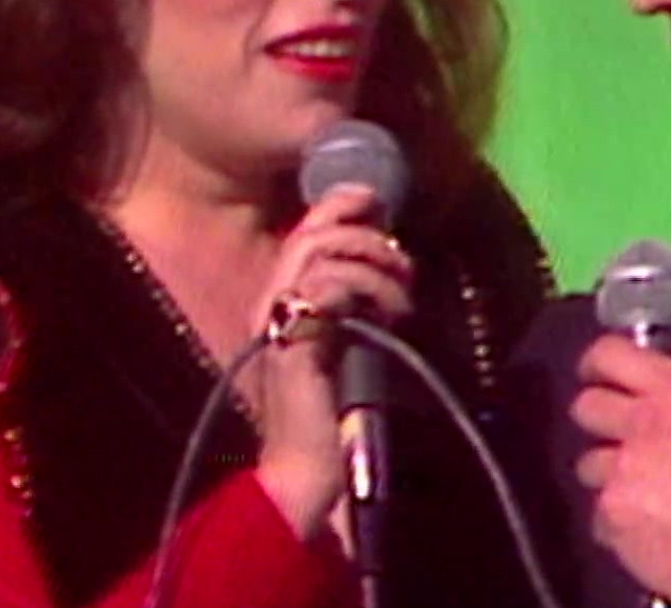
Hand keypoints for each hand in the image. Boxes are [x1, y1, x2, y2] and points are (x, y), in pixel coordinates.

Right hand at [246, 185, 412, 538]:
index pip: (303, 232)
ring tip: (400, 297)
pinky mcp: (291, 343)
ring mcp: (276, 322)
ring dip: (373, 265)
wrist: (306, 469)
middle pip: (310, 234)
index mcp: (280, 299)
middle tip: (400, 259)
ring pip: (320, 254)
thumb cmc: (331, 409)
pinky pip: (325, 288)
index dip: (338, 205)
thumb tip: (392, 262)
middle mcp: (270, 303)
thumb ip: (355, 302)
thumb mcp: (347, 340)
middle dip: (362, 232)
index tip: (376, 200)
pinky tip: (387, 314)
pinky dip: (364, 289)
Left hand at [571, 325, 670, 607]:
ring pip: (588, 464)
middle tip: (624, 439)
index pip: (612, 353)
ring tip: (649, 494)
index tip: (596, 372)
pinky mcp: (611, 516)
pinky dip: (618, 521)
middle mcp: (643, 424)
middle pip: (586, 407)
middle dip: (600, 422)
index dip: (597, 361)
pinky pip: (597, 512)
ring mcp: (622, 471)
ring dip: (611, 476)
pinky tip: (651, 528)